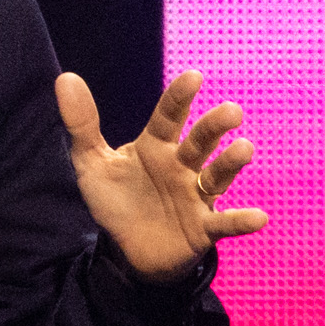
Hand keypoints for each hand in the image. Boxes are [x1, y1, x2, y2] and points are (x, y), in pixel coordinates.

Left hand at [55, 69, 265, 281]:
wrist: (127, 249)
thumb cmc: (117, 199)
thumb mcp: (92, 163)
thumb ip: (82, 124)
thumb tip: (65, 78)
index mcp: (156, 147)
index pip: (168, 117)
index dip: (179, 98)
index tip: (193, 76)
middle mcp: (182, 166)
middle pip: (199, 142)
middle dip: (214, 127)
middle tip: (230, 111)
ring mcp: (196, 195)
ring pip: (217, 175)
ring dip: (231, 163)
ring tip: (244, 148)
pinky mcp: (203, 227)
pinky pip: (225, 223)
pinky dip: (241, 221)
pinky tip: (258, 218)